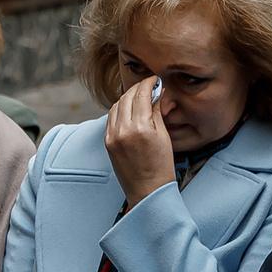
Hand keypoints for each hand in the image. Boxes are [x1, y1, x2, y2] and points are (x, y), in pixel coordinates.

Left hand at [104, 76, 175, 207]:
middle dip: (138, 88)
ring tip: (140, 97)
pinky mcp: (107, 142)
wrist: (147, 192)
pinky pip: (111, 118)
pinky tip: (130, 110)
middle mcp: (123, 130)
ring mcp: (112, 136)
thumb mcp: (164, 137)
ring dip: (128, 97)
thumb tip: (157, 93)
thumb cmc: (161, 167)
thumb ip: (157, 112)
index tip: (155, 80)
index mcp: (140, 128)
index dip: (149, 83)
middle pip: (127, 97)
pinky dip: (120, 110)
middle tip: (149, 86)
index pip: (141, 95)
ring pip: (117, 106)